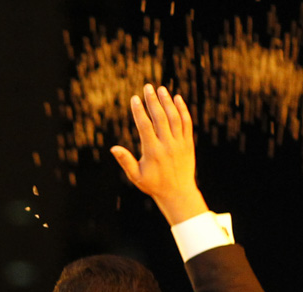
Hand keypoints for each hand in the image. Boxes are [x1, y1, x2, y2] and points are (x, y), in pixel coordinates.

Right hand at [109, 84, 208, 225]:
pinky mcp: (188, 143)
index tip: (134, 99)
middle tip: (148, 87)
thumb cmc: (153, 185)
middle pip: (160, 117)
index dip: (139, 111)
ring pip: (174, 117)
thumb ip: (125, 161)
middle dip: (153, 101)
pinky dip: (182, 109)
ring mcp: (179, 143)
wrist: (178, 192)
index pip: (144, 126)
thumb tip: (113, 148)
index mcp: (152, 151)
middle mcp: (167, 145)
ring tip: (161, 89)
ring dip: (167, 101)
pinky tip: (177, 99)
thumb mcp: (136, 176)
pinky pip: (186, 122)